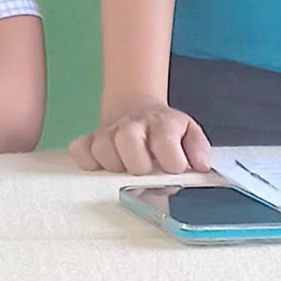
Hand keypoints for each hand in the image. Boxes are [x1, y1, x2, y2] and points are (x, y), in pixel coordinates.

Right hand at [68, 98, 209, 173]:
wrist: (139, 111)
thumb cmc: (165, 132)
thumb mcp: (190, 134)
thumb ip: (198, 149)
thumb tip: (201, 165)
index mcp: (162, 124)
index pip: (166, 145)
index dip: (172, 163)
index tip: (174, 169)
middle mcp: (133, 124)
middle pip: (128, 141)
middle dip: (138, 164)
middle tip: (145, 169)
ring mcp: (109, 131)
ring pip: (103, 150)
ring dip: (115, 166)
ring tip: (126, 167)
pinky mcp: (89, 139)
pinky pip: (79, 151)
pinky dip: (89, 162)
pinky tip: (104, 165)